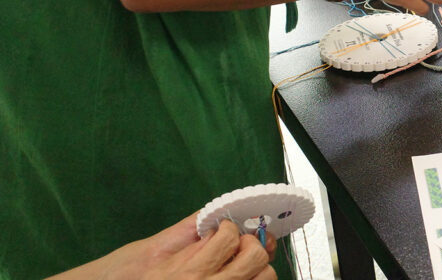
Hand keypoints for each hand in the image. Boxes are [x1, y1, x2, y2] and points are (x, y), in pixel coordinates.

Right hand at [49, 214, 276, 279]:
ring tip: (242, 265)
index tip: (227, 229)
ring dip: (259, 269)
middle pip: (255, 259)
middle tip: (240, 245)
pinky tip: (240, 278)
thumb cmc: (129, 277)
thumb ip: (188, 233)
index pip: (229, 238)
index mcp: (188, 272)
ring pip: (265, 278)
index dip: (232, 229)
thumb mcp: (155, 251)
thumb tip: (214, 215)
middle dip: (253, 246)